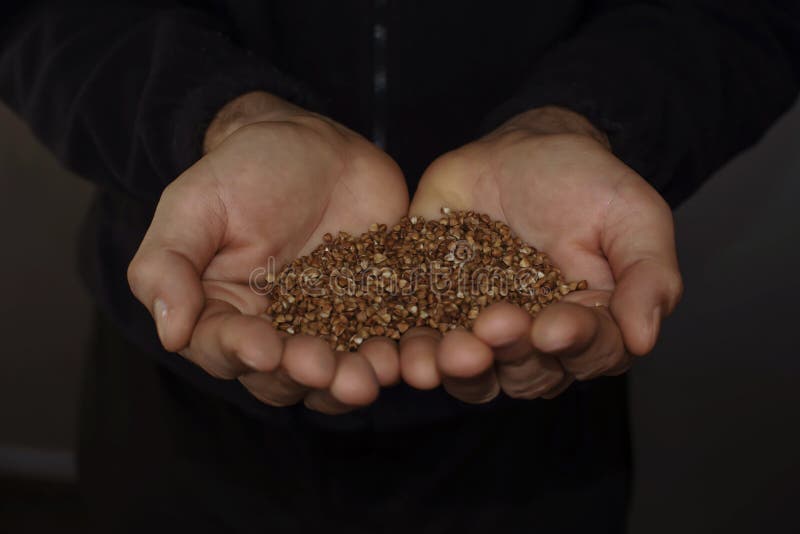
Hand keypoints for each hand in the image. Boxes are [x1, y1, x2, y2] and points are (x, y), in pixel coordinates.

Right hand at [128, 92, 406, 413]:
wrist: (314, 145)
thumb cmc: (244, 169)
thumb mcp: (194, 204)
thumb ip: (167, 264)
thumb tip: (168, 333)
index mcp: (221, 313)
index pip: (223, 349)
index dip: (242, 354)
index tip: (262, 348)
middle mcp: (274, 330)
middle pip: (283, 376)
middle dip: (302, 375)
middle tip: (324, 368)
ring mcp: (328, 325)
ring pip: (335, 373)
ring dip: (350, 380)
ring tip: (369, 376)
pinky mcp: (374, 311)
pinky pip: (385, 342)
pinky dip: (394, 355)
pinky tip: (407, 357)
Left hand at [404, 106, 682, 402]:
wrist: (524, 150)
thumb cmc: (587, 184)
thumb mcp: (632, 216)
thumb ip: (648, 274)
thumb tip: (644, 339)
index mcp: (589, 326)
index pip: (590, 352)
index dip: (574, 344)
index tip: (555, 325)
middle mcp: (534, 340)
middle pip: (526, 370)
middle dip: (510, 352)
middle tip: (496, 324)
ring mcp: (480, 329)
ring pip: (472, 371)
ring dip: (458, 368)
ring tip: (446, 353)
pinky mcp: (433, 308)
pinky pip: (421, 339)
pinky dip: (412, 348)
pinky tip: (402, 349)